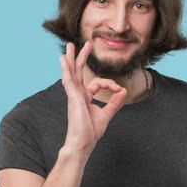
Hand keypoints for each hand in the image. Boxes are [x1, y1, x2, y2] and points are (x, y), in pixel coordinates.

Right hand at [59, 41, 126, 157]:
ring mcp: (74, 95)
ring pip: (72, 72)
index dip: (110, 84)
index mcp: (85, 98)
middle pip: (79, 71)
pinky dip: (66, 69)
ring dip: (71, 58)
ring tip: (70, 45)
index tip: (119, 90)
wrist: (83, 143)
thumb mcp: (107, 114)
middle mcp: (78, 94)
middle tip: (85, 43)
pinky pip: (68, 80)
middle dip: (82, 57)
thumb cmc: (91, 132)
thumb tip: (123, 90)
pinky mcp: (73, 97)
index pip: (97, 83)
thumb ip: (115, 102)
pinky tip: (63, 60)